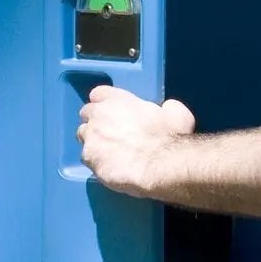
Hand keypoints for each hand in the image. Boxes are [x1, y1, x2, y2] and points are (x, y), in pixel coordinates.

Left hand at [77, 85, 194, 197]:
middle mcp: (99, 115)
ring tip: (108, 152)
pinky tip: (109, 167)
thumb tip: (167, 109)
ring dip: (93, 141)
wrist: (160, 164)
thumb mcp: (177, 113)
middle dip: (95, 121)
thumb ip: (166, 108)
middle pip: (86, 113)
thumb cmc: (170, 137)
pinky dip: (96, 162)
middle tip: (110, 132)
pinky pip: (87, 159)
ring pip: (83, 136)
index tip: (111, 111)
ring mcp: (91, 137)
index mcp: (117, 99)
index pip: (98, 94)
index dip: (104, 103)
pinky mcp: (89, 159)